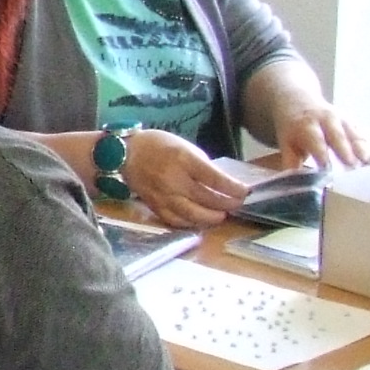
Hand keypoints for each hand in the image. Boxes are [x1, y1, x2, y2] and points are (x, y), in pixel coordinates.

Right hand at [122, 128, 249, 229]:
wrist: (125, 153)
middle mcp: (174, 180)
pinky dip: (192, 223)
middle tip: (237, 204)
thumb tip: (222, 184)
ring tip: (222, 215)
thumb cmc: (159, 146)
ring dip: (212, 217)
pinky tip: (200, 220)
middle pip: (207, 199)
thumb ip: (203, 166)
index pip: (215, 179)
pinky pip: (176, 220)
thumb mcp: (185, 147)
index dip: (234, 189)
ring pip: (193, 214)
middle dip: (227, 204)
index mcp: (183, 160)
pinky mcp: (154, 206)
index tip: (245, 192)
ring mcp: (163, 195)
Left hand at [270, 101, 369, 173]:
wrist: (299, 100)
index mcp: (307, 125)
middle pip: (338, 136)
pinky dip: (368, 148)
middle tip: (354, 169)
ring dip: (362, 150)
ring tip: (369, 165)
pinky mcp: (352, 123)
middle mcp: (327, 120)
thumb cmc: (293, 128)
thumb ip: (290, 163)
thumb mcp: (286, 143)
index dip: (322, 154)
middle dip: (346, 152)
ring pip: (354, 135)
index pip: (316, 141)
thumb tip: (292, 184)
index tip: (327, 170)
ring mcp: (342, 120)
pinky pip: (361, 136)